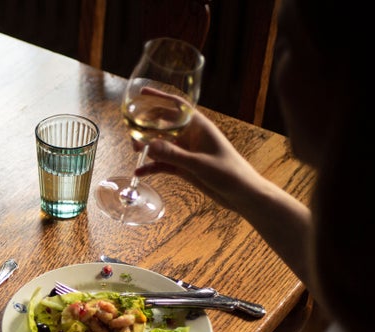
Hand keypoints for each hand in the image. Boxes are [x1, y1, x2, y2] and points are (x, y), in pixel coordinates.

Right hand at [132, 108, 263, 212]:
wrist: (241, 194)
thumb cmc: (228, 173)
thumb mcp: (199, 164)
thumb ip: (173, 155)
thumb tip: (148, 146)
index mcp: (198, 127)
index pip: (176, 107)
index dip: (159, 98)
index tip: (142, 94)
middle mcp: (190, 136)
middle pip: (163, 125)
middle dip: (146, 127)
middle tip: (133, 135)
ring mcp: (186, 152)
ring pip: (160, 144)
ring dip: (147, 147)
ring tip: (134, 151)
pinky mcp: (183, 167)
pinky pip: (163, 163)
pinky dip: (151, 167)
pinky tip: (139, 172)